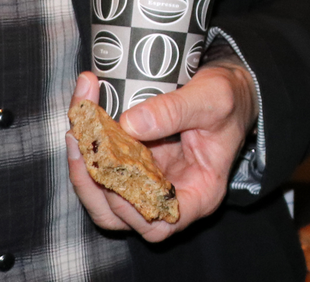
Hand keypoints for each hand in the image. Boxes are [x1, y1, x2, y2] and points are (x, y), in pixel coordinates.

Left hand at [66, 62, 258, 241]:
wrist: (231, 87)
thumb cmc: (231, 98)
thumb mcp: (213, 98)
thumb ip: (175, 110)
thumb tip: (129, 124)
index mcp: (200, 193)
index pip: (158, 222)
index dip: (129, 208)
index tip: (112, 175)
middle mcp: (172, 196)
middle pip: (121, 213)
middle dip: (93, 180)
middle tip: (81, 140)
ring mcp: (152, 181)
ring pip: (106, 194)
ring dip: (85, 165)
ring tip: (78, 128)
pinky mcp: (139, 163)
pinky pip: (108, 167)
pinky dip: (93, 147)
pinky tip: (87, 119)